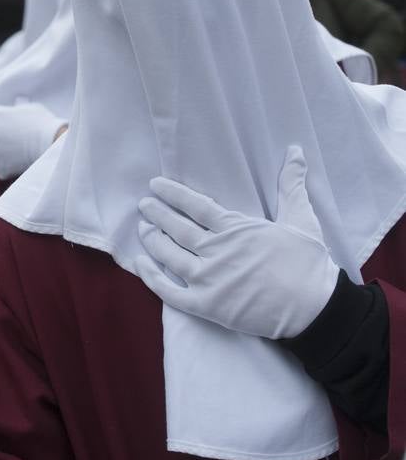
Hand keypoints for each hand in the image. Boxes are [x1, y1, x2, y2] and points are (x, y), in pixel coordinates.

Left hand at [0, 101, 65, 179]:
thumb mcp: (28, 108)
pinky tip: (23, 161)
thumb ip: (13, 112)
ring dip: (6, 152)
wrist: (53, 146)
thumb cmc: (44, 124)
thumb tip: (11, 115)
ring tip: (25, 149)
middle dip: (2, 136)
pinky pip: (1, 167)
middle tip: (21, 137)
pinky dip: (10, 167)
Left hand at [136, 146, 338, 339]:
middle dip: (157, 214)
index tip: (155, 184)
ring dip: (153, 240)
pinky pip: (170, 292)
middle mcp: (217, 251)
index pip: (195, 205)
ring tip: (142, 229)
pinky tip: (141, 265)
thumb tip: (295, 150)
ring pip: (170, 255)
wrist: (318, 309)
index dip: (172, 193)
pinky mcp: (207, 306)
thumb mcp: (301, 218)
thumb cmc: (308, 263)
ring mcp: (209, 279)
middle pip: (177, 228)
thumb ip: (291, 185)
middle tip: (143, 205)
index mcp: (235, 229)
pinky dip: (152, 277)